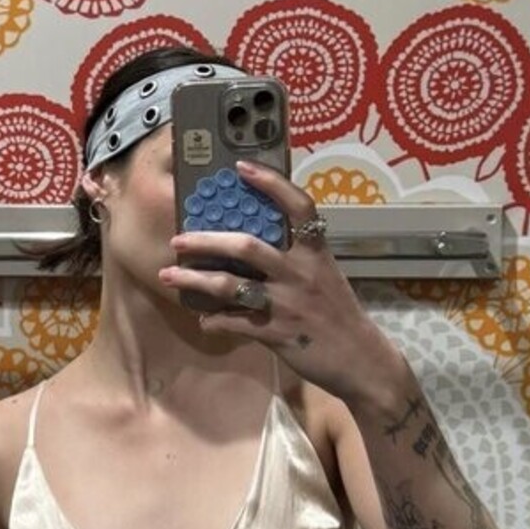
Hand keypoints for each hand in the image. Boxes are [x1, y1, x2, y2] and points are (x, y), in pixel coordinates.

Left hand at [158, 160, 387, 401]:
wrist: (361, 360)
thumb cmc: (338, 314)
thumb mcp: (325, 276)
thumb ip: (297, 257)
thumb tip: (254, 244)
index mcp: (315, 253)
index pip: (298, 206)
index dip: (271, 183)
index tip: (241, 168)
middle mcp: (300, 272)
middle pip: (246, 246)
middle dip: (206, 240)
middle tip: (178, 239)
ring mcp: (287, 303)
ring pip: (231, 285)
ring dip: (194, 280)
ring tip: (168, 276)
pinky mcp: (277, 333)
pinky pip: (234, 322)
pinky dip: (213, 320)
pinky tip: (203, 319)